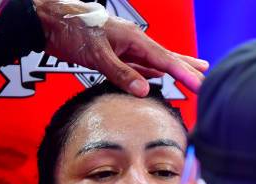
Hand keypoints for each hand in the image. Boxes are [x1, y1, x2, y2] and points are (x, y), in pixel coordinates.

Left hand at [33, 0, 208, 96]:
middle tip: (208, 77)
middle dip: (188, 68)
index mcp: (134, 39)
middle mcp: (134, 41)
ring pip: (156, 61)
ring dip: (175, 68)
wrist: (47, 21)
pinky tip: (158, 77)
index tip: (202, 85)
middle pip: (168, 57)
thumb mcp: (97, 55)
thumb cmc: (71, 32)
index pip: (166, 60)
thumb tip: (144, 90)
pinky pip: (140, 64)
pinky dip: (152, 72)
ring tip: (194, 71)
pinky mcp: (115, 53)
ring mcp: (126, 47)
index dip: (185, 73)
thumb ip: (121, 73)